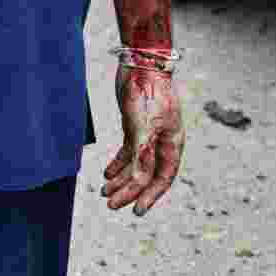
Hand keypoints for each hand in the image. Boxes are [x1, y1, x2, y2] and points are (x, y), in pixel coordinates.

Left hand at [102, 65, 184, 215]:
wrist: (141, 64)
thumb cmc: (147, 94)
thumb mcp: (143, 126)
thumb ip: (142, 154)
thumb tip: (138, 181)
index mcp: (172, 144)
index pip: (162, 178)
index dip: (149, 196)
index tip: (136, 212)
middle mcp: (162, 142)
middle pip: (148, 175)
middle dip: (130, 191)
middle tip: (111, 205)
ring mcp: (149, 134)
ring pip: (135, 165)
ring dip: (121, 180)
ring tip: (104, 192)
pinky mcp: (136, 125)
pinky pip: (128, 152)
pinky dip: (118, 164)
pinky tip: (106, 173)